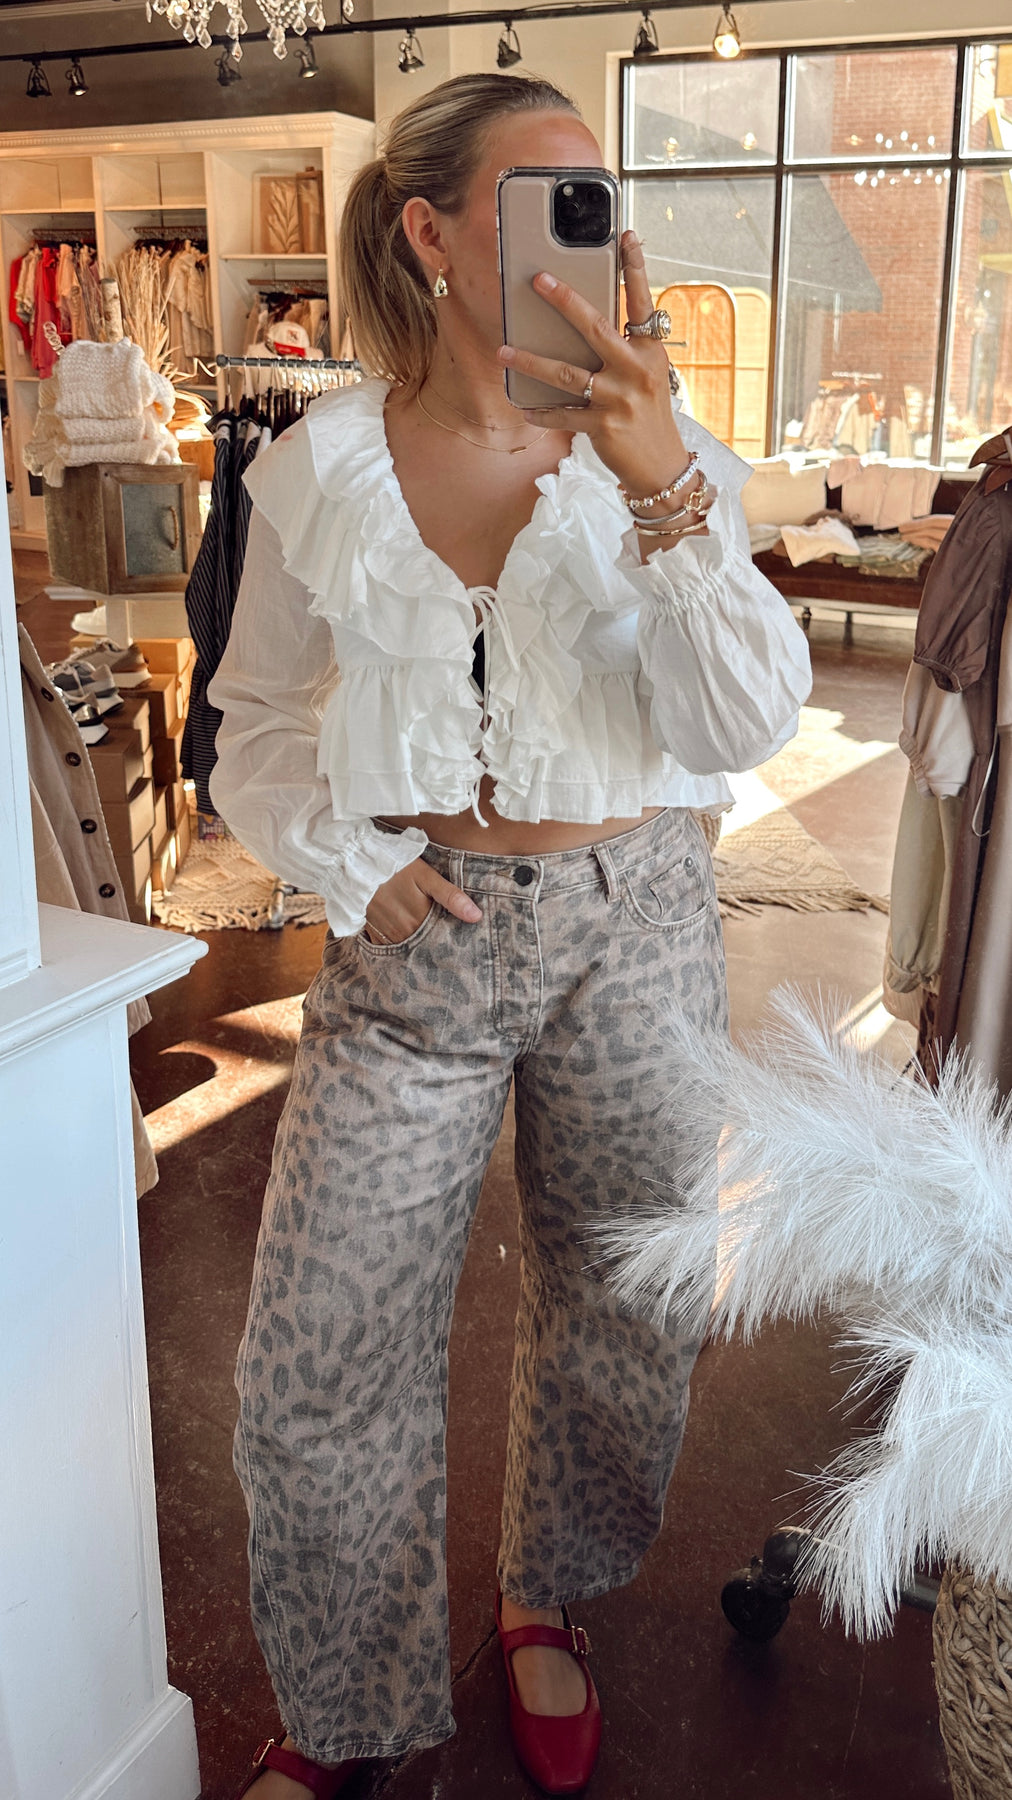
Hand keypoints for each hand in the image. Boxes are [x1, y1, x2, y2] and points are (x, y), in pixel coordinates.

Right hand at [363, 858, 481, 945]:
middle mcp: (403, 932)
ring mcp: (386, 934)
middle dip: (436, 946)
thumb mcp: (427, 877)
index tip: (464, 944)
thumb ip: (451, 897)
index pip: (442, 938)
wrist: (355, 863)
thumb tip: (476, 917)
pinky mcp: (372, 931)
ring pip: (408, 947)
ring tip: (430, 945)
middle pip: (425, 945)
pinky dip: (398, 945)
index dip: (452, 940)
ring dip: (418, 947)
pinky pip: (388, 946)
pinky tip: (406, 940)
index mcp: (419, 920)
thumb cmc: (396, 866)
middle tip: (450, 950)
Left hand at [496, 230, 689, 501]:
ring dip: (531, 362)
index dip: (636, 267)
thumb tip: (581, 323)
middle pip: (595, 328)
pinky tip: (523, 407)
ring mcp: (619, 399)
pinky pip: (562, 415)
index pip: (642, 302)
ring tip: (503, 352)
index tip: (627, 235)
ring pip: (566, 373)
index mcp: (650, 351)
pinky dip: (540, 413)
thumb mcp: (646, 375)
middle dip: (564, 301)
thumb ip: (622, 349)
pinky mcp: (603, 426)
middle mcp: (636, 370)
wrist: (661, 465)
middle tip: (538, 279)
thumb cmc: (648, 414)